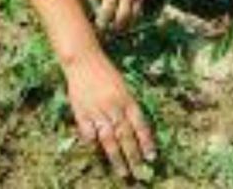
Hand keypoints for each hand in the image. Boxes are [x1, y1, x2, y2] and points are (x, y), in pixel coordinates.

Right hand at [64, 49, 156, 177]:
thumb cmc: (105, 73)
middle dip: (133, 156)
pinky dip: (93, 143)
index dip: (146, 142)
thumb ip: (129, 107)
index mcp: (127, 99)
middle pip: (126, 136)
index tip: (151, 157)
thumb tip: (137, 129)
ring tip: (123, 172)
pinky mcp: (81, 112)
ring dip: (117, 158)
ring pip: (109, 139)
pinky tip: (97, 151)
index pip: (140, 125)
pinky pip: (89, 133)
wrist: (84, 60)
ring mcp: (97, 111)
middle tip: (139, 172)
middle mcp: (114, 107)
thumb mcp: (123, 87)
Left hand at [87, 0, 153, 30]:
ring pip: (123, 17)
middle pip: (106, 12)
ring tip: (114, 28)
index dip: (90, 4)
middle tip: (101, 28)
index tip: (93, 7)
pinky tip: (126, 23)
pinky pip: (135, 14)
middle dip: (102, 23)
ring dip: (117, 26)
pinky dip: (130, 21)